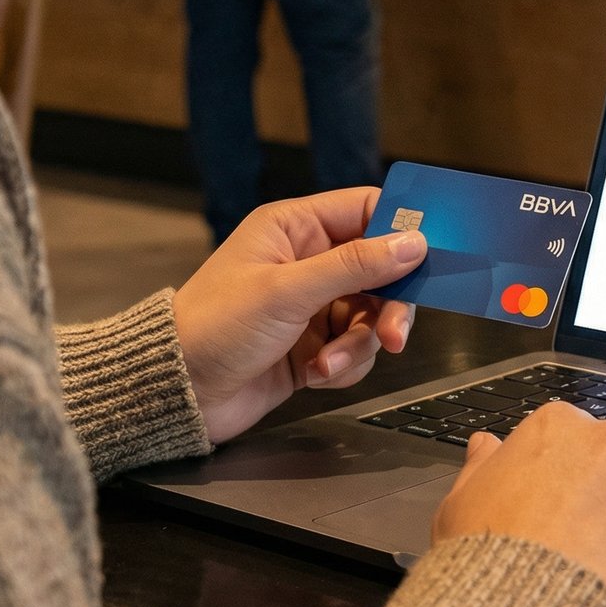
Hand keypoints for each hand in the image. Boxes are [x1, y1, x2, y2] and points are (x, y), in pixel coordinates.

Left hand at [172, 188, 424, 443]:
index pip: (367, 211)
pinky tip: (316, 373)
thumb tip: (413, 244)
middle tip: (395, 333)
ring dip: (360, 343)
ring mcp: (312, 305)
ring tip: (328, 363)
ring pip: (371, 314)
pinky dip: (344, 364)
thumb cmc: (213, 328)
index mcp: (296, 229)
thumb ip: (355, 265)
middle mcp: (309, 261)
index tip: (429, 256)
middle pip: (381, 270)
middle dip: (390, 305)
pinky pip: (355, 348)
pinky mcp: (314, 345)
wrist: (176, 395)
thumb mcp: (287, 291)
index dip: (401, 231)